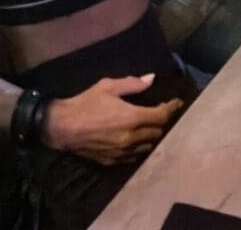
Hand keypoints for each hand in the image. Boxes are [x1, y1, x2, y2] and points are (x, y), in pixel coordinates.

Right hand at [41, 74, 183, 164]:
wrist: (63, 127)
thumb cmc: (86, 103)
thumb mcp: (108, 86)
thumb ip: (132, 84)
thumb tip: (151, 79)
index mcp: (132, 118)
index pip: (161, 116)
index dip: (171, 108)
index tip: (177, 102)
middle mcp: (131, 138)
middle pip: (157, 132)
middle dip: (161, 121)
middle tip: (159, 112)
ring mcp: (123, 152)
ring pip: (147, 146)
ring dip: (151, 136)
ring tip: (149, 126)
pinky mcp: (114, 161)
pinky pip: (134, 156)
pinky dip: (139, 147)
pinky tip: (135, 139)